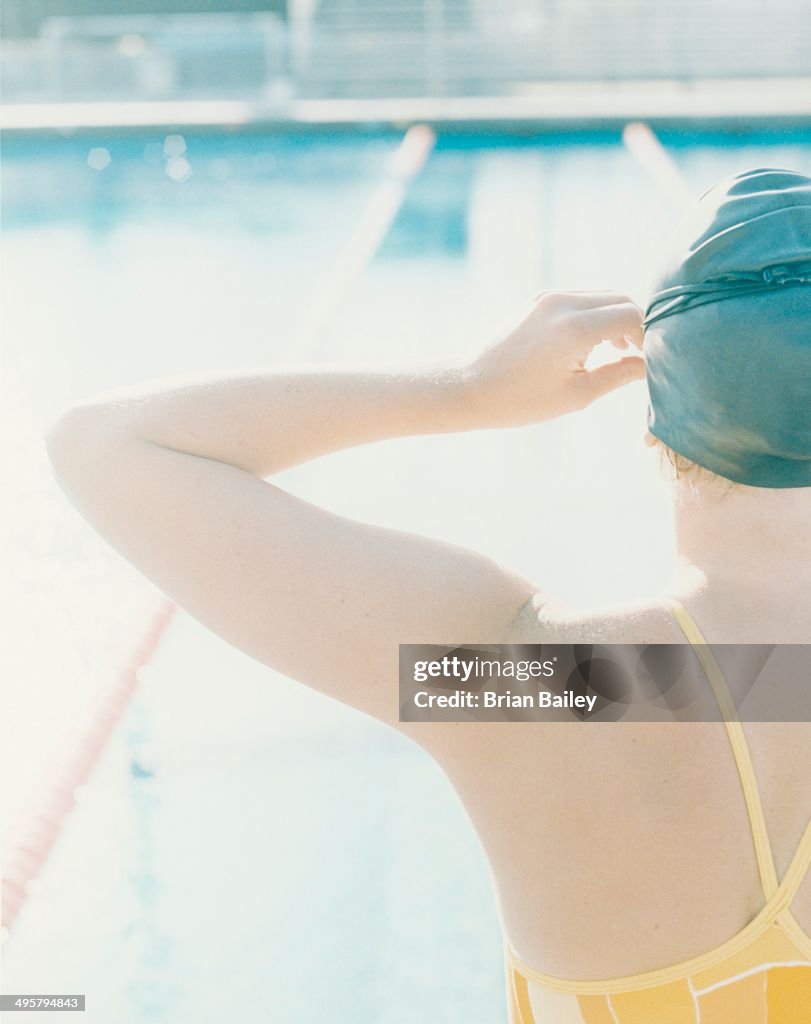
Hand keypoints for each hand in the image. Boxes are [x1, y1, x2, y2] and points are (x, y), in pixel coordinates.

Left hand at [462, 291, 644, 428]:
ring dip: (615, 318)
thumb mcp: (576, 395)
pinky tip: (590, 344)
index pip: (632, 316)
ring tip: (615, 352)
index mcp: (575, 327)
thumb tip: (649, 365)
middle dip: (635, 325)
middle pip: (620, 300)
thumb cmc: (520, 400)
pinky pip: (579, 299)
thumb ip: (619, 375)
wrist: (468, 386)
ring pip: (601, 296)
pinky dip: (594, 315)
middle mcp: (563, 302)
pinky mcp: (538, 299)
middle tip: (635, 357)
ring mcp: (548, 296)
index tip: (647, 362)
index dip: (647, 338)